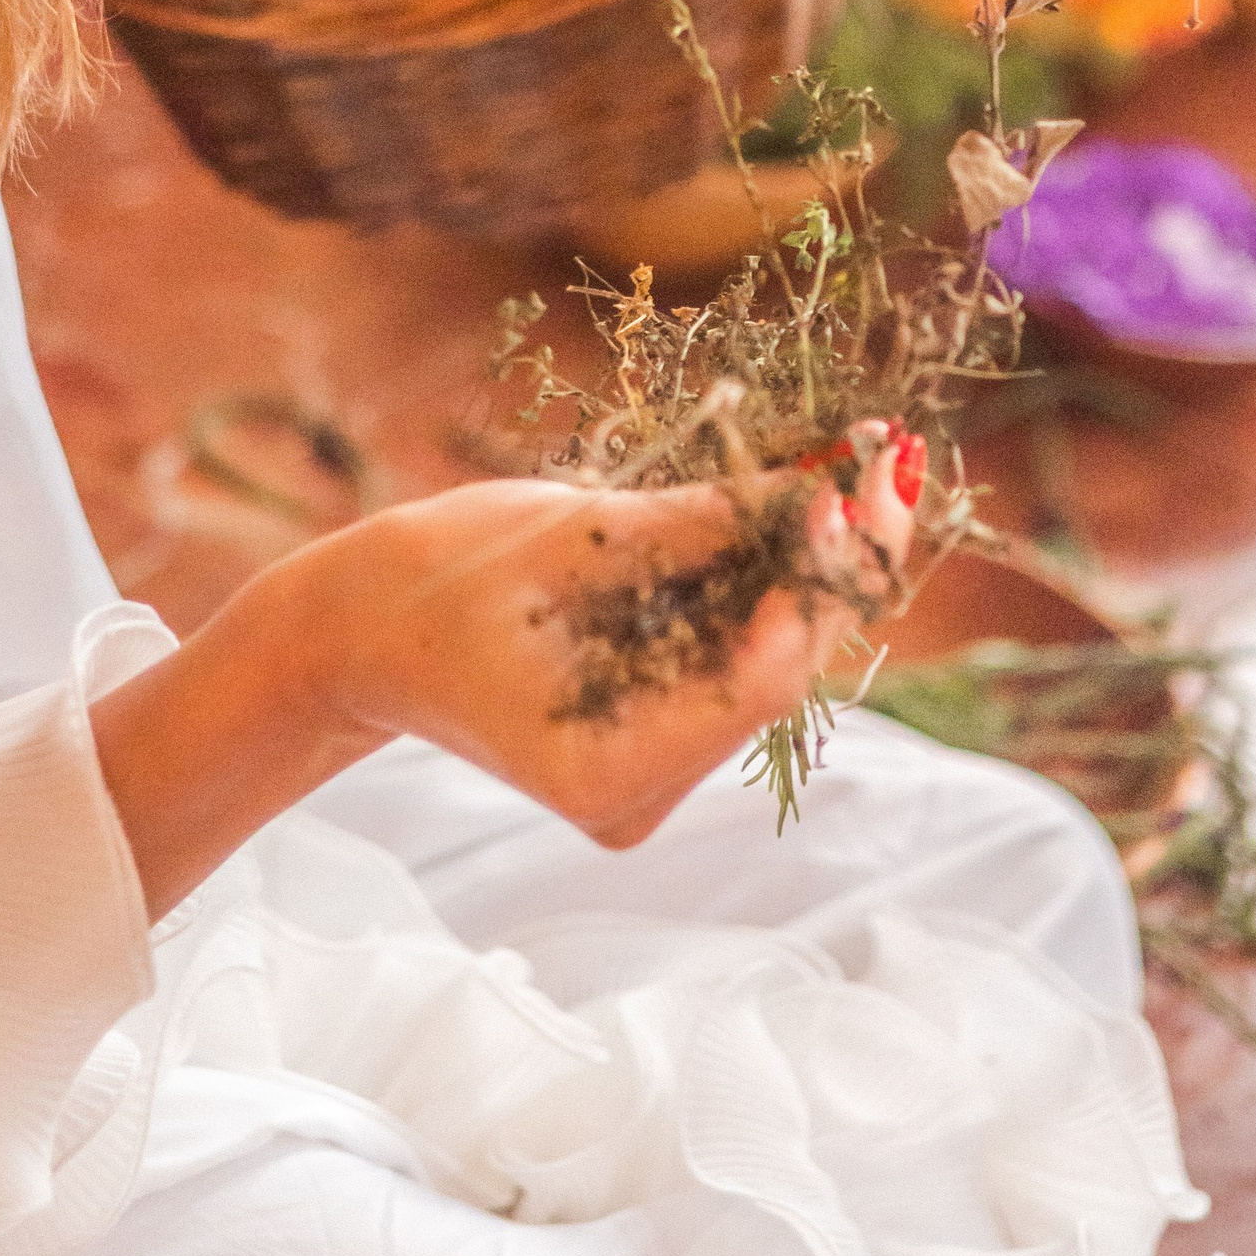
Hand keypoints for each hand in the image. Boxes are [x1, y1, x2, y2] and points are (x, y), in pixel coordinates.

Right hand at [89, 474, 859, 920]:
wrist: (363, 627)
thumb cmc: (444, 577)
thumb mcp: (582, 535)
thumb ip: (708, 525)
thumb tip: (831, 491)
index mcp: (605, 775)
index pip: (756, 684)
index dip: (814, 581)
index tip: (850, 488)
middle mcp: (640, 797)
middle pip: (778, 674)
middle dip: (836, 563)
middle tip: (892, 457)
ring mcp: (651, 775)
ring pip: (766, 662)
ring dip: (810, 566)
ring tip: (863, 467)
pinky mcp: (654, 736)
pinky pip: (733, 657)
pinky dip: (765, 581)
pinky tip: (807, 508)